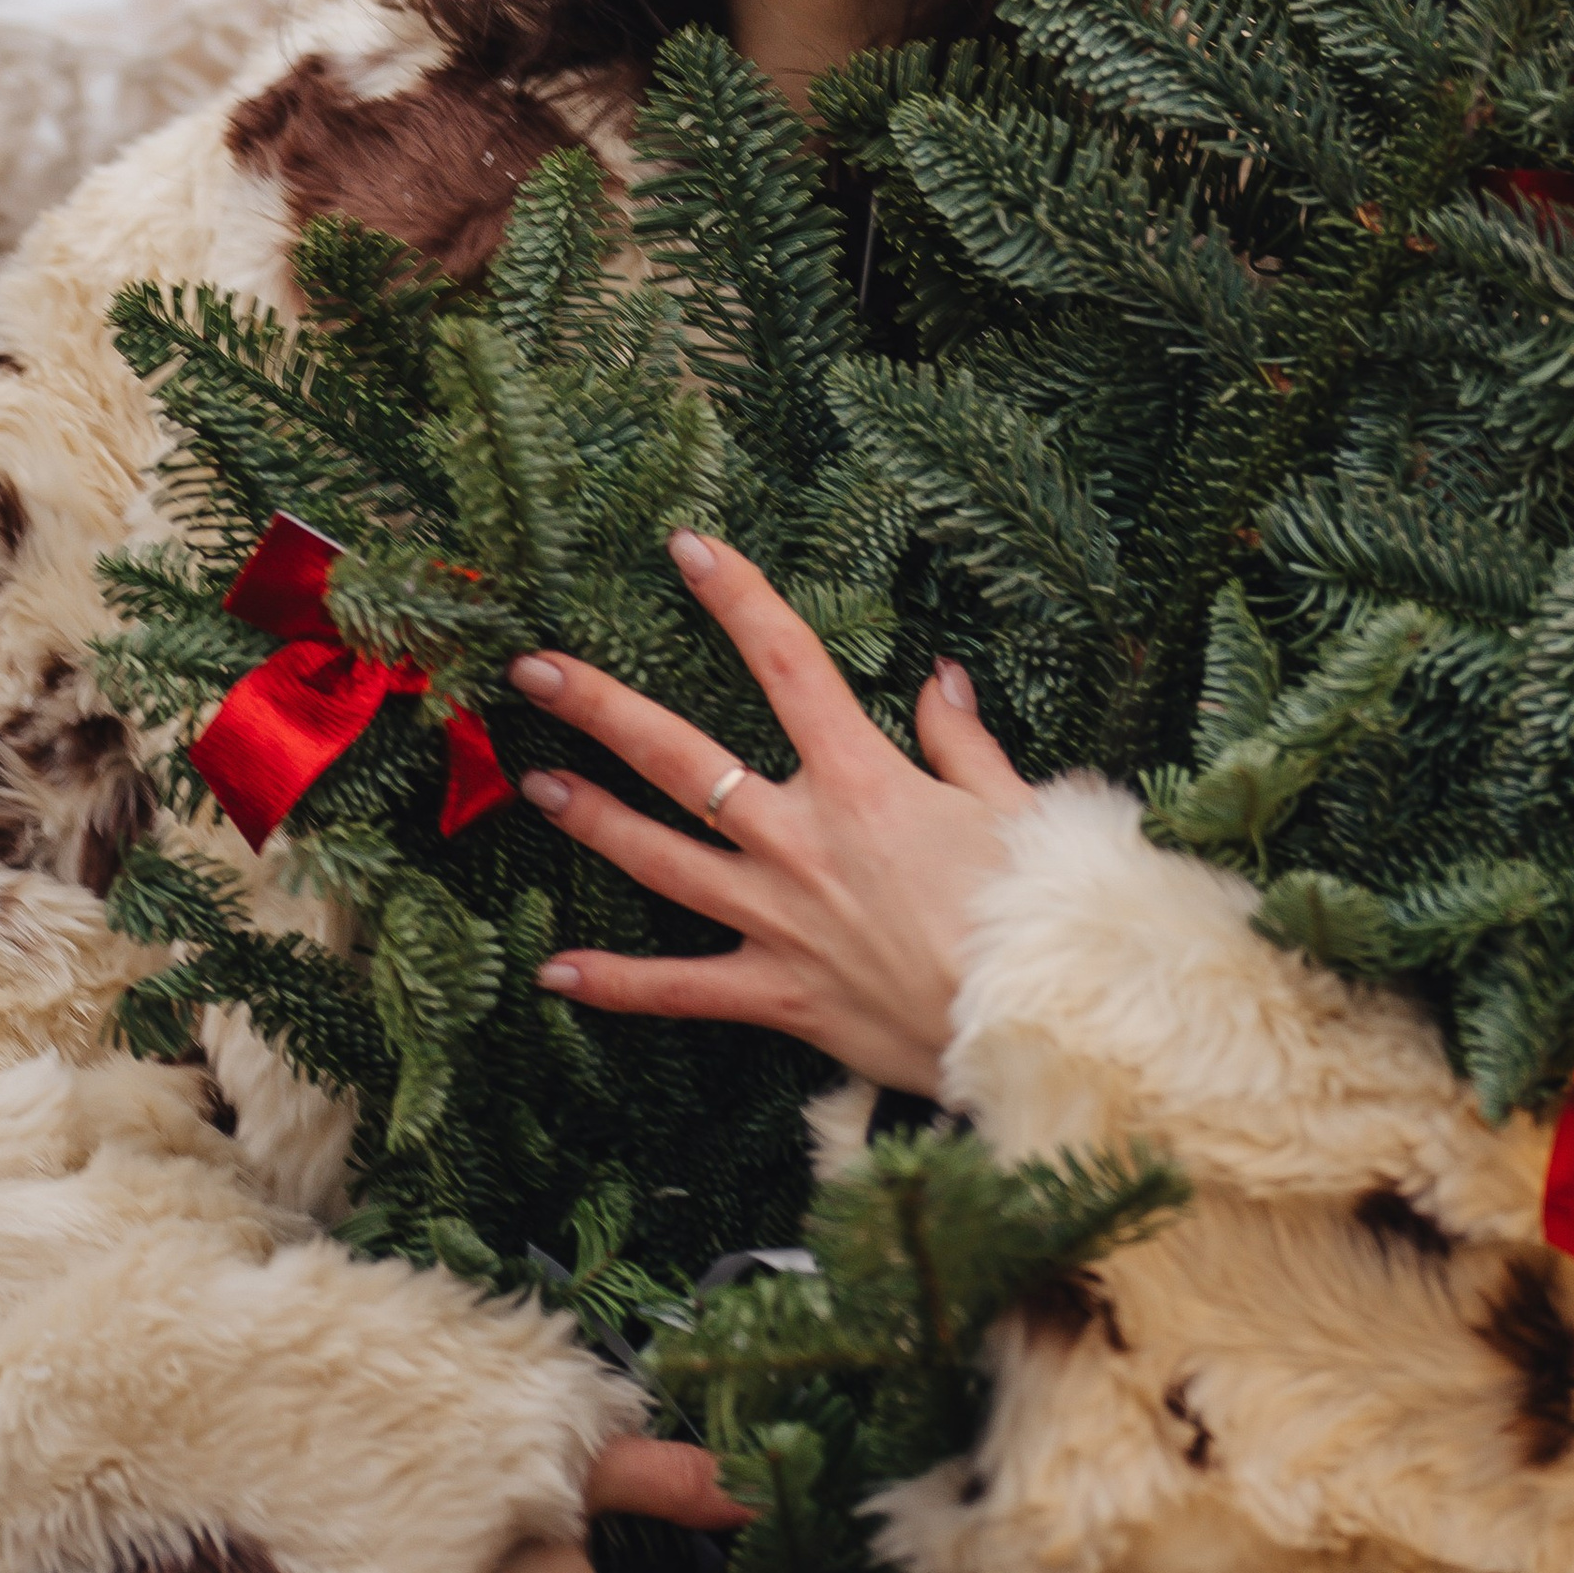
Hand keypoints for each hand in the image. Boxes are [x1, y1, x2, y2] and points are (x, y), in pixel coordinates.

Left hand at [510, 530, 1029, 1098]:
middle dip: (601, 708)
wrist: (1035, 1023)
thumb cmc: (1038, 913)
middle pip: (681, 759)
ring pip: (661, 860)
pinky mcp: (778, 994)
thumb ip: (962, 743)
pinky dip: (616, 984)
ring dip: (594, 820)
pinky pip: (680, 988)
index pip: (787, 664)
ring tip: (534, 785)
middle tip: (534, 672)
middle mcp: (802, 840)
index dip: (736, 598)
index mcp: (863, 781)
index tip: (687, 548)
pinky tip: (553, 972)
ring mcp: (779, 919)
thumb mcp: (1016, 806)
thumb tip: (939, 680)